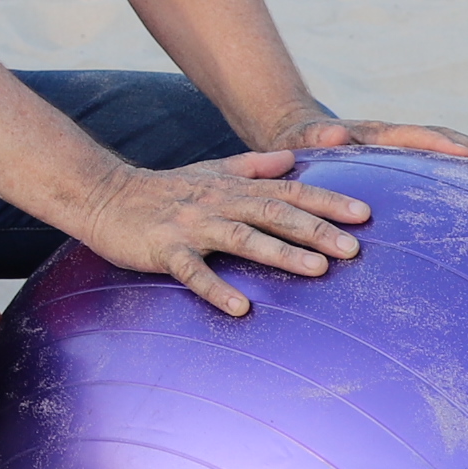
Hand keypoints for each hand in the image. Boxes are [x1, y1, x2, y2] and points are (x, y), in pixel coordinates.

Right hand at [73, 151, 371, 319]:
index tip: (364, 214)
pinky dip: (216, 289)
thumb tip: (292, 159)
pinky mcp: (165, 249)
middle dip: (316, 230)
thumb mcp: (210, 171)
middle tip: (354, 249)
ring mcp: (192, 226)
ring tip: (317, 270)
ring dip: (281, 253)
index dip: (327, 201)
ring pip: (243, 237)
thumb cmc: (162, 189)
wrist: (103, 195)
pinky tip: (240, 309)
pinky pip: (194, 272)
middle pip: (274, 213)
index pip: (289, 192)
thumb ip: (252, 166)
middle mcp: (218, 203)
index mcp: (233, 187)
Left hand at [266, 109, 467, 167]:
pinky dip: (466, 171)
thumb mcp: (300, 141)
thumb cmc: (296, 144)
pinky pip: (440, 164)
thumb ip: (316, 139)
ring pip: (448, 149)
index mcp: (373, 133)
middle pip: (443, 139)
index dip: (441, 143)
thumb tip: (334, 133)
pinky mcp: (405, 162)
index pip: (413, 136)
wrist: (296, 135)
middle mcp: (395, 136)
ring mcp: (403, 148)